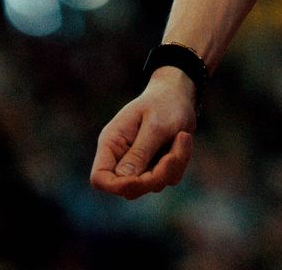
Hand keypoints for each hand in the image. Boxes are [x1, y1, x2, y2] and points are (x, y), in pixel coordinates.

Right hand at [90, 73, 196, 200]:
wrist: (179, 93)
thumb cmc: (164, 103)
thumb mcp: (154, 125)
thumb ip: (139, 152)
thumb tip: (123, 179)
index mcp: (112, 143)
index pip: (99, 177)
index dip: (116, 186)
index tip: (140, 180)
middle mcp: (121, 157)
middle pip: (130, 188)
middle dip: (155, 176)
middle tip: (173, 156)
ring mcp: (139, 164)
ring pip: (153, 184)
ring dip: (173, 165)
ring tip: (182, 136)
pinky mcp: (156, 166)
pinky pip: (168, 178)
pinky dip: (180, 161)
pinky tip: (183, 139)